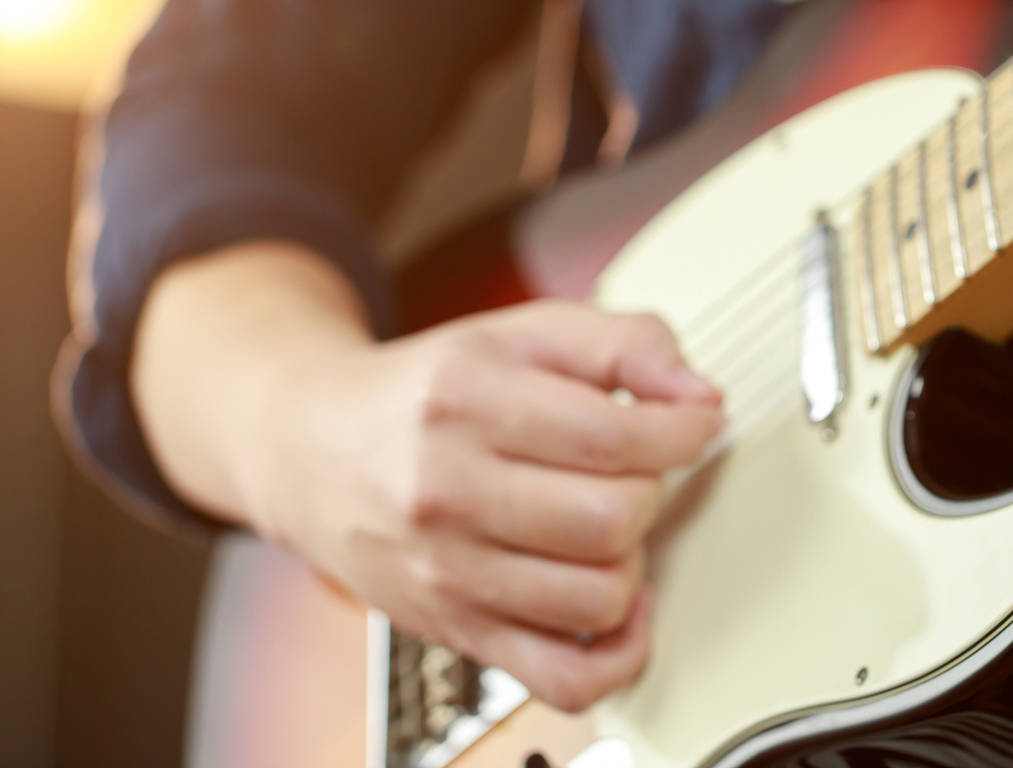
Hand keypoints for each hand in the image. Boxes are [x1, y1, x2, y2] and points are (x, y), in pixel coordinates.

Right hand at [253, 298, 720, 711]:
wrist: (312, 451)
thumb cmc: (425, 394)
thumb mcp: (518, 334)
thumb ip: (622, 343)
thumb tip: (701, 395)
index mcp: (465, 400)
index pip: (613, 435)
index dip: (683, 430)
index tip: (692, 422)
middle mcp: (446, 489)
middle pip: (611, 518)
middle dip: (649, 489)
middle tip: (630, 470)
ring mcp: (446, 572)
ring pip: (597, 597)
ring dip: (630, 560)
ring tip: (606, 525)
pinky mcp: (455, 633)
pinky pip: (566, 679)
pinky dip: (618, 651)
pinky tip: (614, 603)